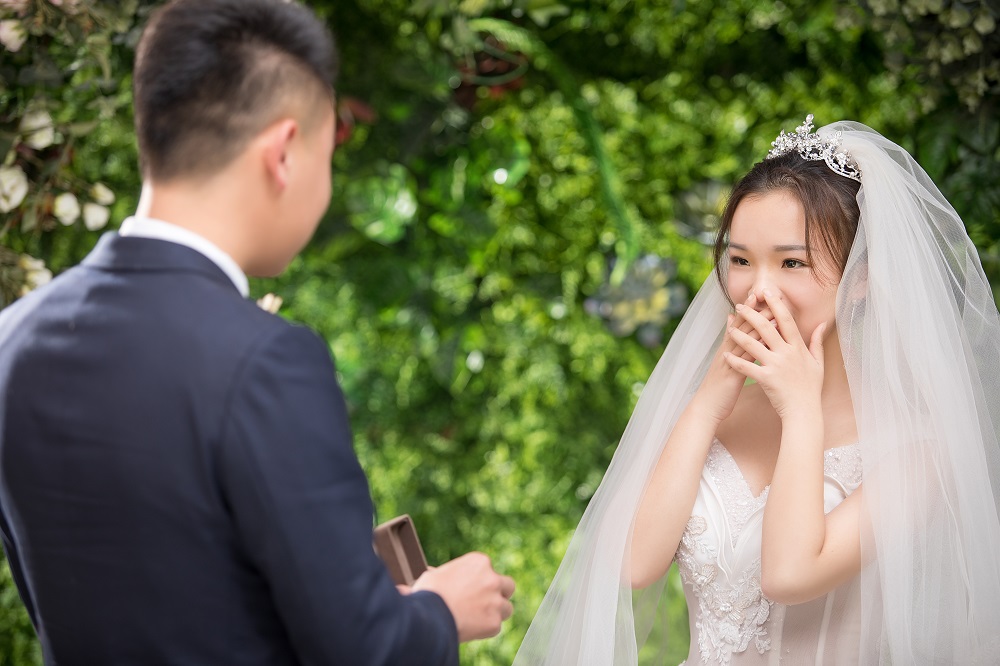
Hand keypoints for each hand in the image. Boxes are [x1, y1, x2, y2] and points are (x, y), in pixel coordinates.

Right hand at [412, 552, 514, 641]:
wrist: (429, 617)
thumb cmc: (428, 594)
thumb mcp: (433, 575)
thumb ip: (443, 574)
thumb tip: (433, 573)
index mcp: (479, 562)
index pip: (488, 570)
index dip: (481, 581)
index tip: (472, 589)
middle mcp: (492, 579)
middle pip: (508, 586)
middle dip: (500, 594)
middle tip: (487, 602)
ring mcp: (495, 602)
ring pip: (506, 608)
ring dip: (496, 613)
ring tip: (477, 619)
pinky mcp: (494, 623)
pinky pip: (495, 626)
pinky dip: (485, 629)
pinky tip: (470, 629)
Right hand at [692, 293, 774, 423]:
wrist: (706, 408)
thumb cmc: (718, 388)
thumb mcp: (723, 364)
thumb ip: (729, 345)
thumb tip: (731, 327)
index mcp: (727, 349)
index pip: (739, 325)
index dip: (749, 309)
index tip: (760, 294)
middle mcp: (727, 352)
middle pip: (742, 327)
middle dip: (755, 310)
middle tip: (767, 294)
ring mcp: (729, 362)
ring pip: (745, 340)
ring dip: (760, 326)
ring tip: (773, 312)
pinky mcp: (733, 374)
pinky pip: (747, 359)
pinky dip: (758, 348)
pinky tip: (770, 342)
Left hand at [724, 289, 825, 418]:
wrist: (804, 411)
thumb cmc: (811, 388)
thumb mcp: (818, 363)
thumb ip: (817, 342)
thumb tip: (822, 324)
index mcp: (798, 348)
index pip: (786, 320)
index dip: (776, 304)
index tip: (767, 292)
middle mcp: (787, 354)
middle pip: (767, 328)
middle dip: (752, 314)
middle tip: (741, 305)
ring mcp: (776, 366)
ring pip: (753, 345)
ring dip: (739, 334)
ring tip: (729, 327)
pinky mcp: (766, 379)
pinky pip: (747, 367)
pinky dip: (735, 360)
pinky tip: (725, 354)